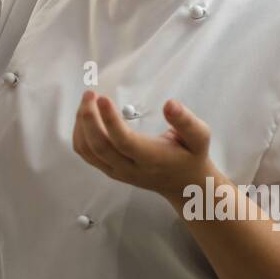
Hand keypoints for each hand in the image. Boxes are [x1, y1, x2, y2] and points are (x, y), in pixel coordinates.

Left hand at [71, 91, 214, 203]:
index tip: (103, 98)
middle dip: (89, 118)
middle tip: (90, 93)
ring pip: (88, 150)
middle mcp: (130, 169)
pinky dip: (80, 133)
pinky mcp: (109, 170)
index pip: (124, 142)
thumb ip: (186, 121)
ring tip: (87, 100)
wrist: (184, 185)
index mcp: (152, 159)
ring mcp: (117, 172)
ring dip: (81, 124)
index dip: (110, 120)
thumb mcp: (199, 138)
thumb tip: (170, 104)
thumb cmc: (191, 156)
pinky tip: (85, 116)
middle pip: (99, 147)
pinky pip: (86, 154)